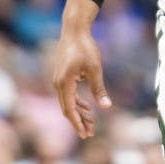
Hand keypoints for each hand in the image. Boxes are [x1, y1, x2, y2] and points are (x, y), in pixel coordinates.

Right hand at [52, 0, 110, 138]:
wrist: (74, 30)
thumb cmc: (85, 47)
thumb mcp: (95, 68)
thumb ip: (99, 89)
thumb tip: (106, 106)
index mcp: (64, 83)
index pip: (69, 109)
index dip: (77, 123)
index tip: (85, 134)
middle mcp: (58, 83)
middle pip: (67, 108)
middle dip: (79, 121)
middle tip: (91, 132)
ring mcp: (59, 79)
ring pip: (68, 102)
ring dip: (79, 112)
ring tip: (92, 121)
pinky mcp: (62, 76)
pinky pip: (68, 94)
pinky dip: (77, 102)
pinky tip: (88, 106)